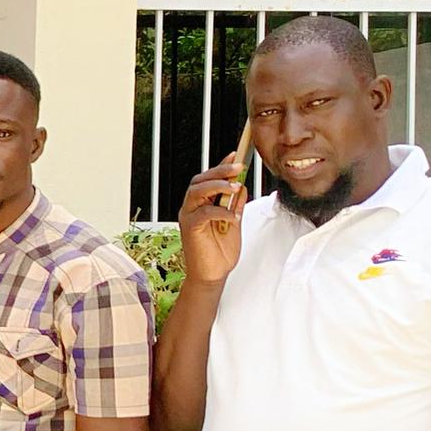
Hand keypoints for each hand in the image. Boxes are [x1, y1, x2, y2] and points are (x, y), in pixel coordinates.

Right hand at [178, 153, 248, 286]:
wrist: (213, 275)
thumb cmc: (220, 252)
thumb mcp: (234, 223)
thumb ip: (236, 205)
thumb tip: (242, 187)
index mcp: (201, 204)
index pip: (209, 179)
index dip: (221, 165)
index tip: (236, 155)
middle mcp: (192, 207)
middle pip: (200, 180)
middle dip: (220, 171)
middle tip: (238, 167)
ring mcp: (188, 216)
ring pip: (197, 191)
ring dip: (217, 186)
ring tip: (235, 186)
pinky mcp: (190, 228)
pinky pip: (203, 213)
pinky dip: (220, 212)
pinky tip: (233, 217)